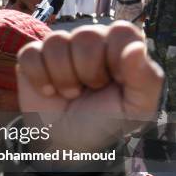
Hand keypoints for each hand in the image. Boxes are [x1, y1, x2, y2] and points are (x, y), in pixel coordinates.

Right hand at [17, 22, 163, 151]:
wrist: (67, 143)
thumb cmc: (104, 123)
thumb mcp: (136, 109)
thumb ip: (146, 79)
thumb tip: (136, 49)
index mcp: (119, 47)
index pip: (120, 31)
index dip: (115, 57)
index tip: (114, 81)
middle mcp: (89, 41)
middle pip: (86, 35)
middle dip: (86, 71)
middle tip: (89, 89)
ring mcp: (59, 48)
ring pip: (55, 41)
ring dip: (62, 77)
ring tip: (70, 92)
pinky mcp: (32, 57)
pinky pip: (30, 53)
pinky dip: (39, 78)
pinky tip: (48, 91)